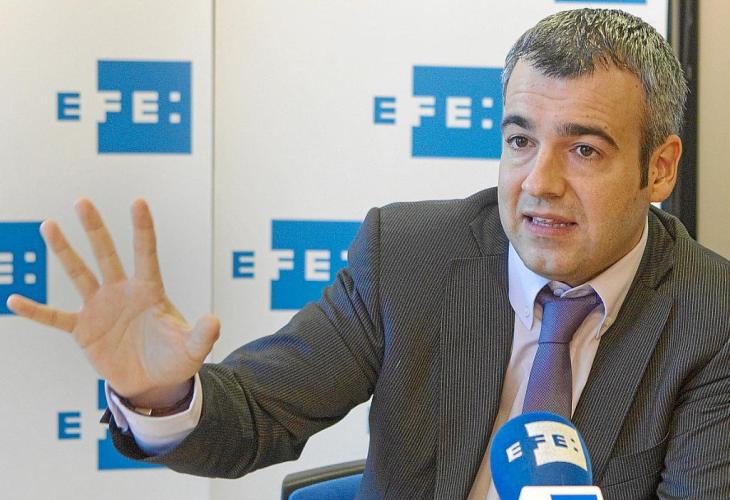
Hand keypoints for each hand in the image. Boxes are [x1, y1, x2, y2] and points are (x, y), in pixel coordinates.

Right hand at [6, 199, 219, 407]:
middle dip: (96, 229)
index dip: (143, 229)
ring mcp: (100, 308)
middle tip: (82, 202)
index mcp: (150, 291)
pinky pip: (56, 318)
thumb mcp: (191, 349)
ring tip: (49, 225)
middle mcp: (122, 292)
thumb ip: (202, 335)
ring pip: (79, 274)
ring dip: (64, 252)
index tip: (139, 201)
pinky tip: (15, 300)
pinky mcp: (83, 330)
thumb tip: (215, 322)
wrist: (152, 382)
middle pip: (107, 254)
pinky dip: (37, 312)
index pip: (146, 254)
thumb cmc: (174, 358)